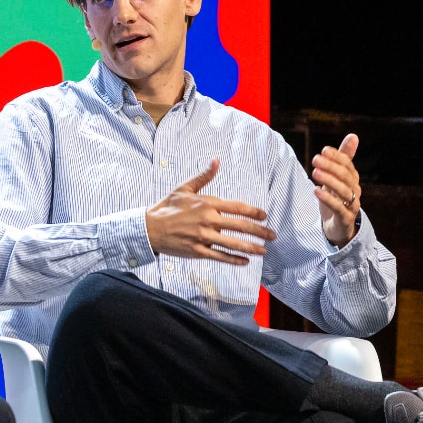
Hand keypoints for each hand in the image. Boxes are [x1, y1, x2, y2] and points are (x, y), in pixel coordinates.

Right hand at [145, 159, 276, 264]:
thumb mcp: (185, 188)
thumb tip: (216, 161)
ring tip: (264, 251)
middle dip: (259, 231)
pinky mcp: (197, 251)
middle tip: (272, 235)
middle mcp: (207, 220)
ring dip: (250, 247)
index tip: (264, 216)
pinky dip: (233, 259)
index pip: (237, 207)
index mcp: (207, 204)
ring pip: (232, 243)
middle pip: (240, 226)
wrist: (150, 228)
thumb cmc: (168, 207)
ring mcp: (203, 237)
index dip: (253, 212)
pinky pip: (219, 256)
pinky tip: (245, 261)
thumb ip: (204, 176)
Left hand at [311, 133, 360, 247]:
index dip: (337, 157)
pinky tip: (316, 191)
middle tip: (315, 159)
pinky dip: (328, 199)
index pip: (348, 165)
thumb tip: (353, 135)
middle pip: (346, 176)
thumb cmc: (337, 198)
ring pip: (343, 191)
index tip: (324, 150)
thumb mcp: (338, 177)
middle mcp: (355, 190)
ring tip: (314, 172)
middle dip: (331, 167)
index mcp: (352, 179)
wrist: (340, 227)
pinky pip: (338, 207)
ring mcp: (352, 205)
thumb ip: (344, 157)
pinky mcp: (345, 218)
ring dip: (329, 180)